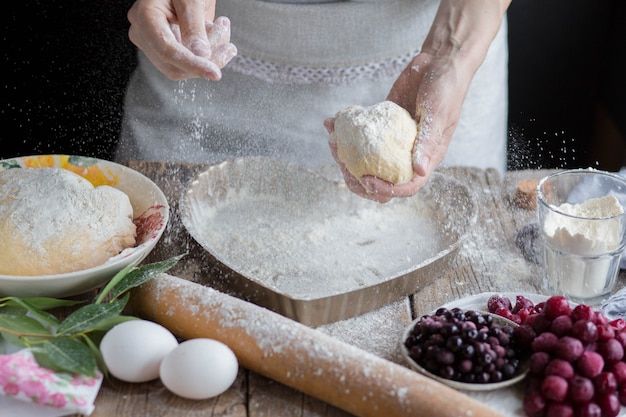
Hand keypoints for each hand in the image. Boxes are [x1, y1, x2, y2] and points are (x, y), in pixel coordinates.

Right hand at [127, 0, 236, 79]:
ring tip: (222, 30)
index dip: (192, 64)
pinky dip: (206, 54)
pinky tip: (214, 33)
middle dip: (206, 60)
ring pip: (182, 68)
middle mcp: (143, 33)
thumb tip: (201, 54)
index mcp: (145, 17)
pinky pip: (187, 63)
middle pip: (174, 65)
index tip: (215, 73)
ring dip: (209, 56)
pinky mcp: (165, 49)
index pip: (167, 50)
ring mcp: (152, 43)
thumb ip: (194, 25)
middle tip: (228, 47)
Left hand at [325, 52, 471, 202]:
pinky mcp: (380, 124)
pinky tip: (332, 121)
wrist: (439, 62)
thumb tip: (419, 171)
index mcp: (425, 157)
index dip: (386, 189)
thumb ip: (428, 142)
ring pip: (366, 160)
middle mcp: (407, 153)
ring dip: (346, 155)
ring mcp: (392, 140)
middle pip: (381, 179)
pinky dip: (344, 130)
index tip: (366, 180)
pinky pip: (360, 134)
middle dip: (358, 178)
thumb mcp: (439, 114)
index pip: (406, 186)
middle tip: (342, 163)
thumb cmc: (447, 89)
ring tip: (332, 141)